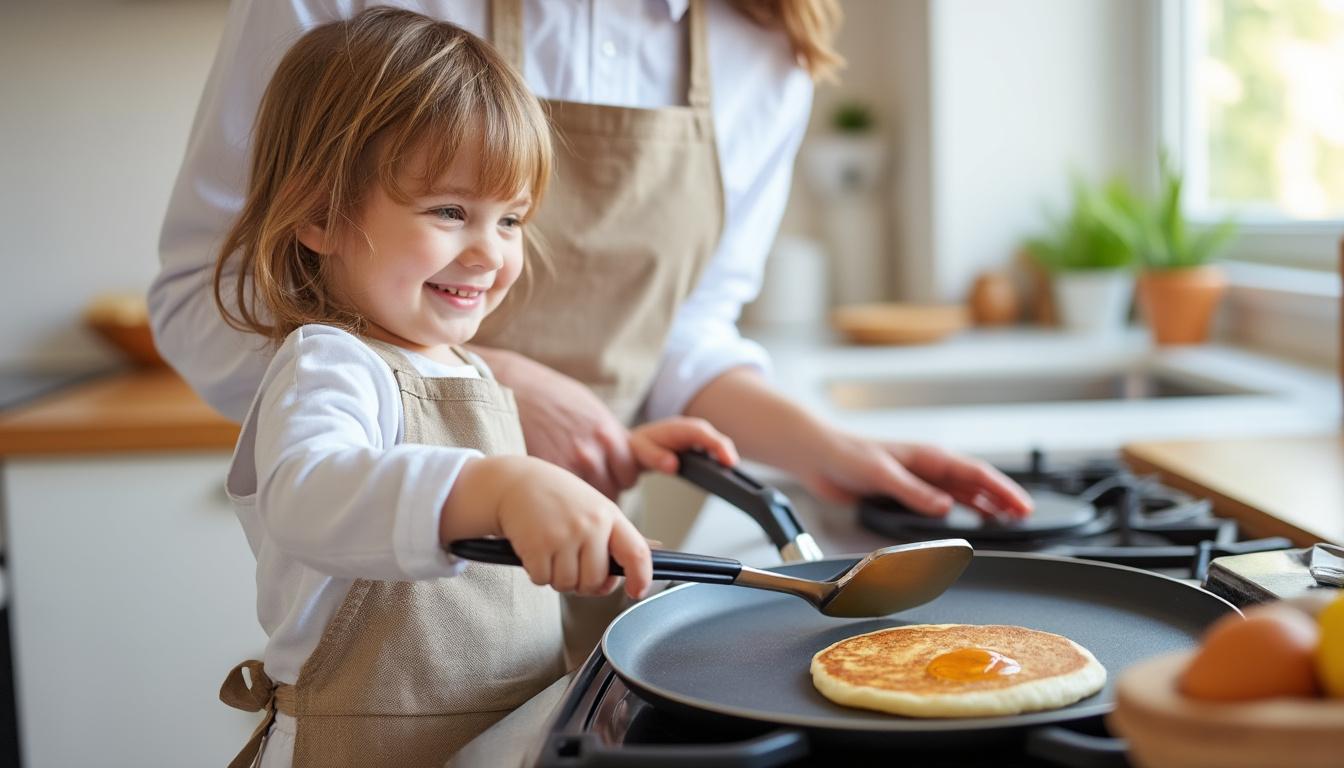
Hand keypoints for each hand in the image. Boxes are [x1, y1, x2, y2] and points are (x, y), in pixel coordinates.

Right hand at [473, 346, 638, 499]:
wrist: (513, 386)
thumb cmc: (553, 396)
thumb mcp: (592, 409)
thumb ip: (614, 436)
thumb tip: (637, 461)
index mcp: (608, 432)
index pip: (630, 476)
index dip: (621, 477)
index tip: (610, 475)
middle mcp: (591, 451)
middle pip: (612, 492)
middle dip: (604, 489)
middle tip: (588, 481)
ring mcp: (567, 465)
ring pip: (587, 500)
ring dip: (582, 498)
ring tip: (570, 486)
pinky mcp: (545, 474)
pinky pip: (563, 500)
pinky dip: (561, 498)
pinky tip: (553, 487)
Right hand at [491, 457, 652, 599]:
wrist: (515, 482)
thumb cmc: (557, 498)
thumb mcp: (592, 507)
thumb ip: (611, 539)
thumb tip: (632, 575)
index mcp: (609, 515)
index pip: (636, 553)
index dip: (641, 578)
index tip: (636, 591)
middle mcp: (590, 525)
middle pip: (595, 580)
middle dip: (582, 582)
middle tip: (570, 565)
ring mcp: (564, 535)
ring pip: (567, 584)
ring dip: (556, 577)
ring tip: (551, 551)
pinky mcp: (537, 546)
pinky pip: (542, 580)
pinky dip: (537, 573)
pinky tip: (535, 551)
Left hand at [629, 417, 738, 473]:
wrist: (638, 443)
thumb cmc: (640, 446)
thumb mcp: (642, 452)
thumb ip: (657, 458)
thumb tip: (673, 465)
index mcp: (680, 428)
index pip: (704, 435)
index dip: (719, 447)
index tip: (729, 462)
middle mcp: (693, 429)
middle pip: (717, 440)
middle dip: (728, 455)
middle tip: (734, 477)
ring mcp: (699, 436)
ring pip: (719, 445)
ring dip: (726, 458)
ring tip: (732, 478)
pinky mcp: (701, 444)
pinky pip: (715, 450)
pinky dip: (721, 460)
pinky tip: (723, 474)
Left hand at [801, 433, 1032, 519]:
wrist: (818, 456)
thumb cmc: (846, 454)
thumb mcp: (882, 474)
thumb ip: (913, 491)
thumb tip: (944, 507)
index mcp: (928, 456)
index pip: (975, 473)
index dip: (1002, 490)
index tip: (1022, 505)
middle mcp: (928, 467)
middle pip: (975, 483)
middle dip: (1002, 498)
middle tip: (1025, 515)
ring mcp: (919, 480)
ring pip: (962, 493)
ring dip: (985, 504)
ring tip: (1007, 519)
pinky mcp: (905, 492)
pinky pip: (942, 502)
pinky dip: (961, 510)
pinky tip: (968, 519)